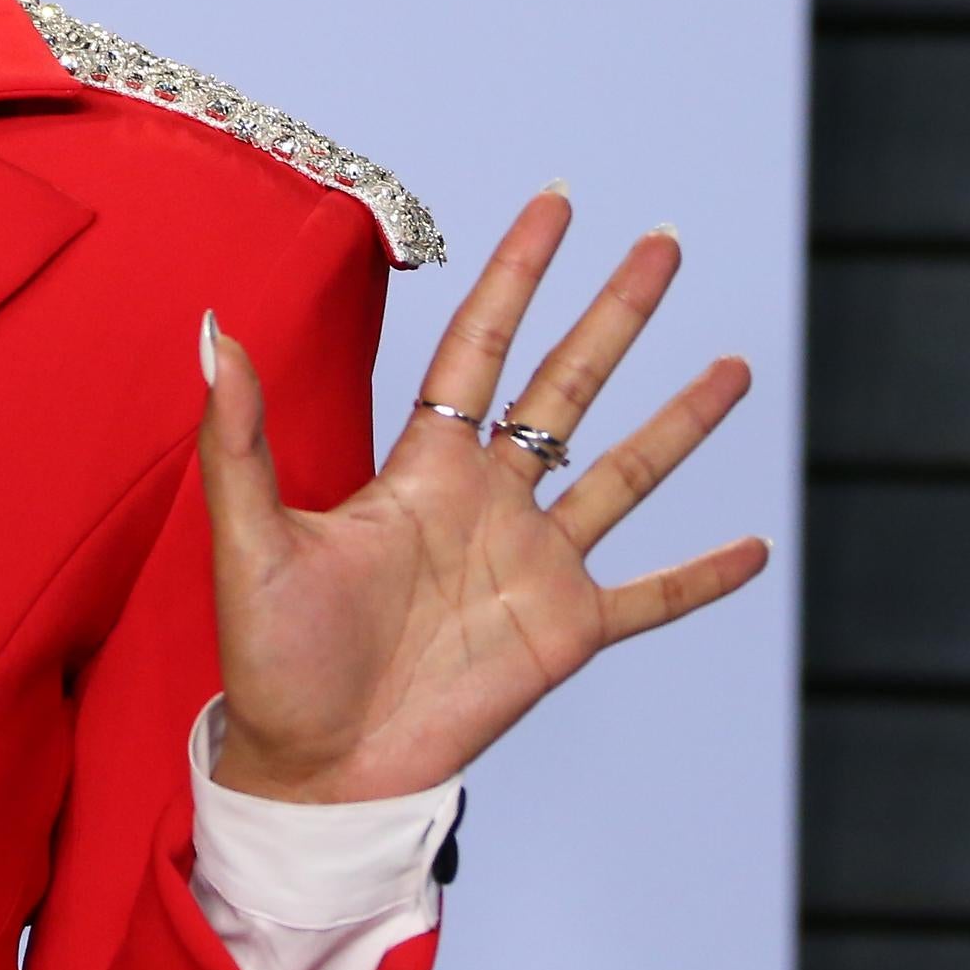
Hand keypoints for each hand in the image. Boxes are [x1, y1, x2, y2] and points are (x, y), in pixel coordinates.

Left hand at [198, 184, 767, 801]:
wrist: (314, 764)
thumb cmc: (272, 653)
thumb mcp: (246, 534)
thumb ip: (236, 434)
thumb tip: (213, 329)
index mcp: (420, 467)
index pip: (478, 346)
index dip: (517, 274)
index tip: (555, 204)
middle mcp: (486, 501)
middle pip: (565, 385)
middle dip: (614, 314)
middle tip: (664, 243)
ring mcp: (532, 565)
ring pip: (622, 474)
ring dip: (679, 421)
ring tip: (735, 363)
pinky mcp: (564, 634)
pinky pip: (648, 598)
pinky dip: (700, 576)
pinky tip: (756, 546)